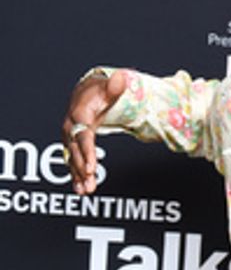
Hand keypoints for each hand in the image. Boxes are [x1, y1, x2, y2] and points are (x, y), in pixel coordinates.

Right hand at [62, 69, 127, 193]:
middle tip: (89, 185)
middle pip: (76, 151)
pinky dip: (76, 174)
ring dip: (77, 175)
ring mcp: (71, 136)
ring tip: (85, 191)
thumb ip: (115, 85)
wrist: (87, 91)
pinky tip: (80, 188)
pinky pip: (74, 160)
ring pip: (73, 158)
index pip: (83, 137)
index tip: (92, 168)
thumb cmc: (100, 90)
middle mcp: (71, 126)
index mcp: (80, 114)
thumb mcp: (109, 86)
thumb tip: (121, 79)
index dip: (87, 153)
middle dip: (82, 169)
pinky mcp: (74, 143)